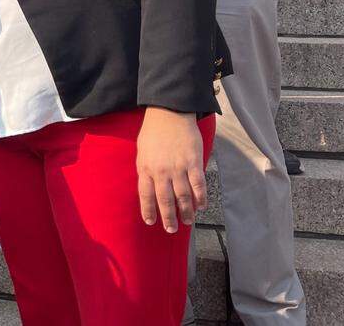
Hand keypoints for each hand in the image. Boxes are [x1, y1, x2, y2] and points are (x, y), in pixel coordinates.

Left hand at [135, 107, 206, 233]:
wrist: (169, 113)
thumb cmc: (153, 132)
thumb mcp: (142, 151)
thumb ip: (146, 169)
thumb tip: (150, 188)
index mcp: (145, 168)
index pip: (146, 195)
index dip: (148, 210)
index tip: (151, 222)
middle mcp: (161, 171)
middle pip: (165, 200)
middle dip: (169, 217)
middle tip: (171, 230)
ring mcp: (178, 167)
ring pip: (183, 196)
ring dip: (186, 211)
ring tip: (188, 222)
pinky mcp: (193, 162)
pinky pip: (198, 185)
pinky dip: (200, 198)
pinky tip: (201, 206)